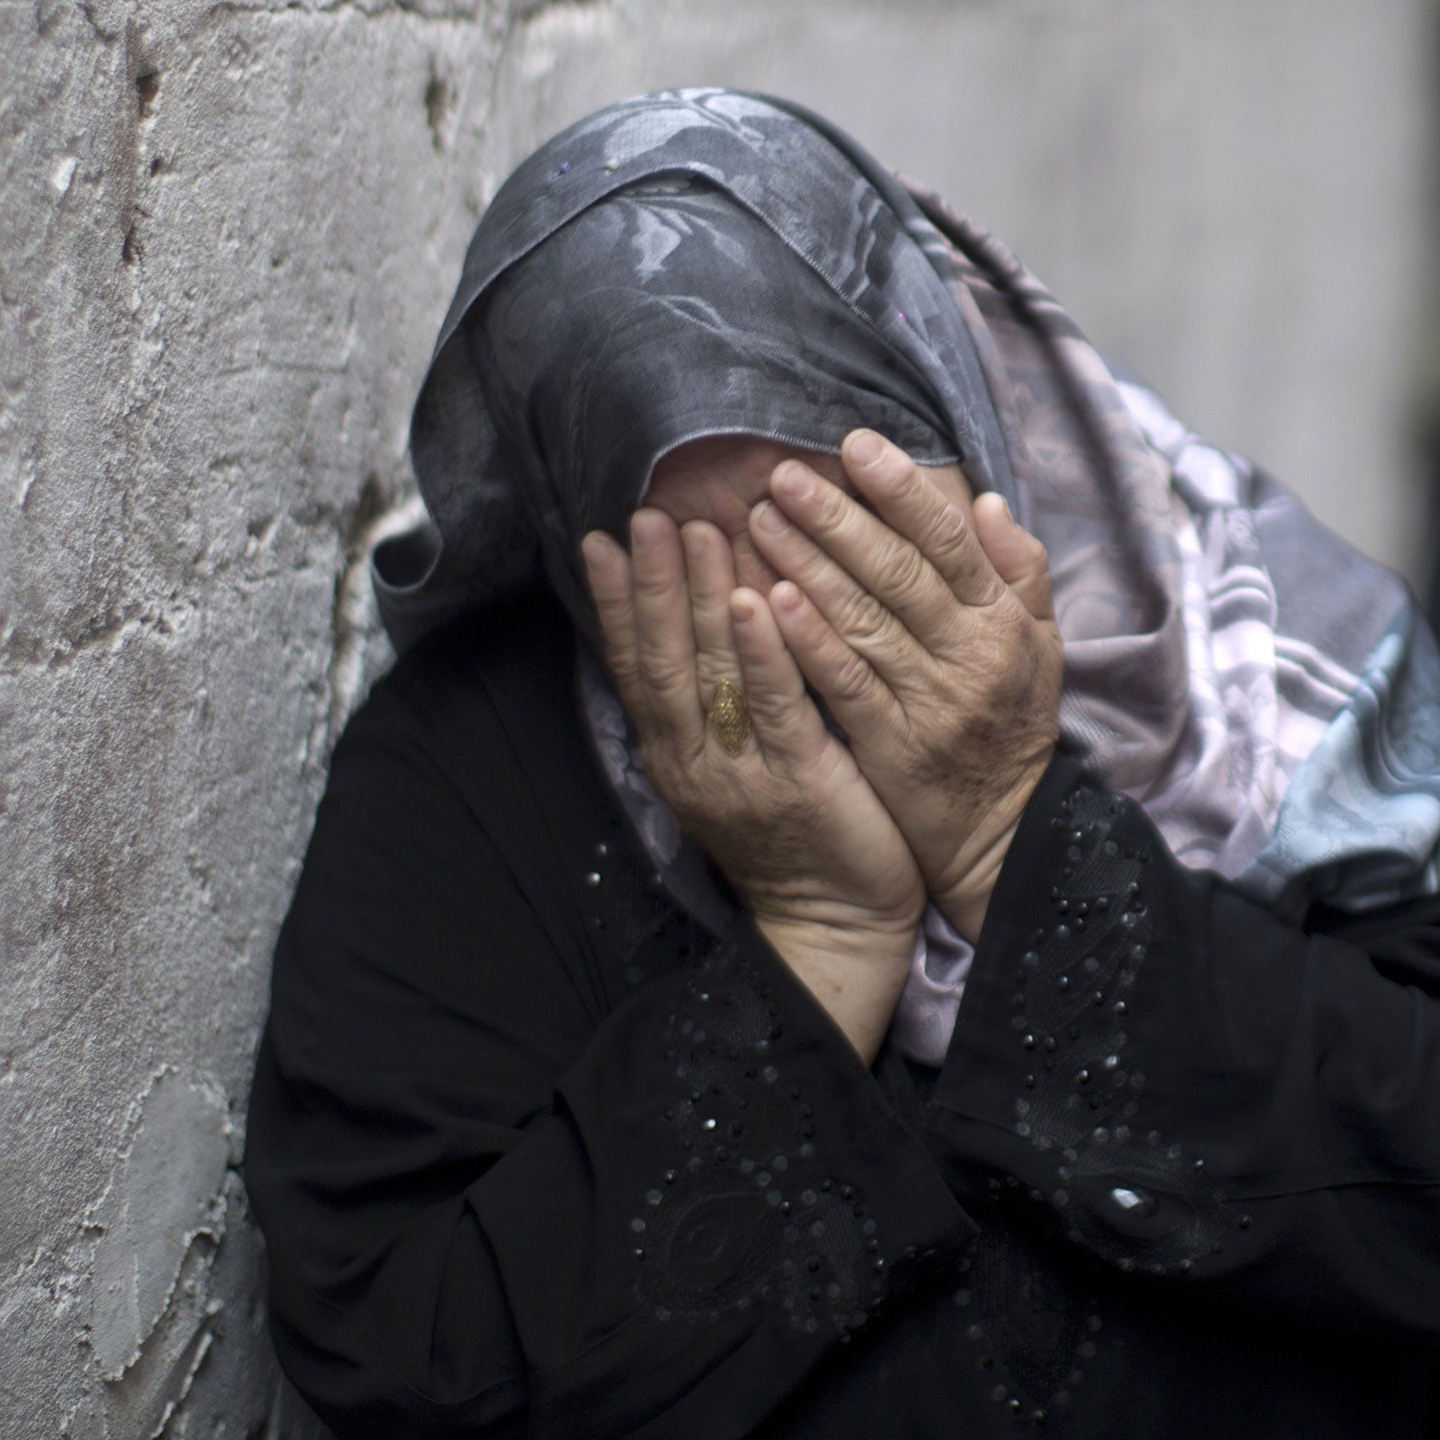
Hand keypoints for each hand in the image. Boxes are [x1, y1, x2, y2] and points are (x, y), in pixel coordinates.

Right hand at [583, 510, 925, 1062]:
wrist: (835, 924)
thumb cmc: (795, 834)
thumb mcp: (736, 765)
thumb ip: (715, 700)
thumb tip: (697, 618)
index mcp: (676, 754)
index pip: (636, 665)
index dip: (619, 602)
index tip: (603, 538)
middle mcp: (696, 762)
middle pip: (664, 660)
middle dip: (653, 584)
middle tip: (646, 515)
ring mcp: (744, 773)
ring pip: (713, 675)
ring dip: (700, 600)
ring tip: (698, 531)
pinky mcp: (800, 782)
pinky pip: (778, 707)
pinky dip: (764, 651)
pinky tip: (757, 599)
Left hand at [748, 429, 1062, 940]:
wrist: (1003, 839)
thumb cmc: (1010, 734)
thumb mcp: (1039, 651)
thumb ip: (1019, 574)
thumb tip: (988, 501)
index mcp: (1004, 623)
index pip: (949, 541)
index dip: (901, 490)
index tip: (853, 445)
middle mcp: (973, 656)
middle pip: (900, 572)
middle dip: (838, 518)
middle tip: (782, 476)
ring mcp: (933, 702)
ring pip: (866, 619)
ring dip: (809, 565)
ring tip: (759, 522)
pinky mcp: (894, 747)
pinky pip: (846, 684)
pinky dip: (810, 640)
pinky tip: (770, 601)